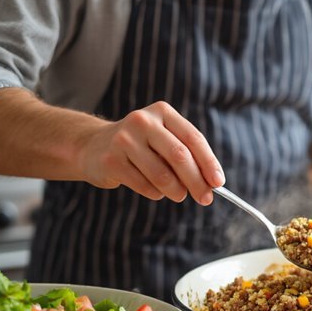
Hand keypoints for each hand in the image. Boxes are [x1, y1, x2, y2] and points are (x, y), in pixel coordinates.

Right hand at [79, 101, 224, 203]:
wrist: (93, 147)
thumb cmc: (140, 147)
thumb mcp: (163, 140)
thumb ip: (186, 155)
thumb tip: (212, 182)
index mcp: (162, 112)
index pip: (193, 138)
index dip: (209, 162)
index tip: (218, 183)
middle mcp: (143, 121)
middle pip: (179, 156)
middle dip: (197, 181)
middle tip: (205, 199)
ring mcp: (124, 139)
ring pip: (162, 174)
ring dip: (176, 190)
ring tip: (179, 195)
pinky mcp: (112, 160)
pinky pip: (144, 185)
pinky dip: (156, 193)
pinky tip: (156, 191)